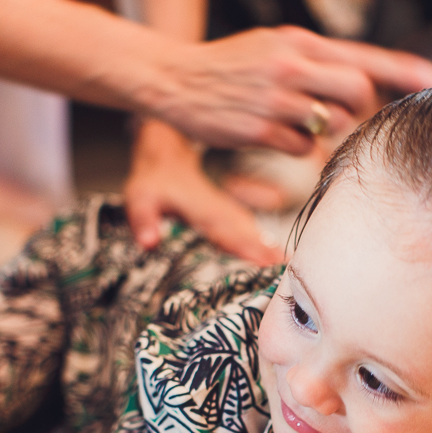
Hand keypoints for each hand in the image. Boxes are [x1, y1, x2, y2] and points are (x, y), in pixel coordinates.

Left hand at [122, 120, 284, 264]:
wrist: (166, 156)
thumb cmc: (153, 181)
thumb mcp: (140, 198)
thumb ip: (143, 220)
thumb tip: (149, 243)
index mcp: (204, 211)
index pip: (228, 234)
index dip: (247, 251)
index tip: (267, 266)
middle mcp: (222, 213)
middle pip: (249, 237)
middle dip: (268, 256)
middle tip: (290, 276)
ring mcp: (229, 213)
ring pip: (254, 234)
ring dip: (272, 251)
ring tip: (291, 271)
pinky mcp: (231, 215)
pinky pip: (252, 231)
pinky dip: (267, 244)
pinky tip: (279, 256)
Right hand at [148, 25, 431, 154]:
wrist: (175, 79)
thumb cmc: (231, 67)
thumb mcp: (274, 46)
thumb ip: (316, 61)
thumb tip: (361, 84)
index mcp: (298, 41)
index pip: (361, 54)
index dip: (401, 69)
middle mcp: (290, 65)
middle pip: (356, 91)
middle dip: (357, 108)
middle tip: (338, 113)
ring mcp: (275, 98)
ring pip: (329, 123)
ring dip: (321, 129)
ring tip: (292, 118)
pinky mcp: (258, 129)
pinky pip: (301, 147)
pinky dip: (295, 146)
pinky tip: (273, 133)